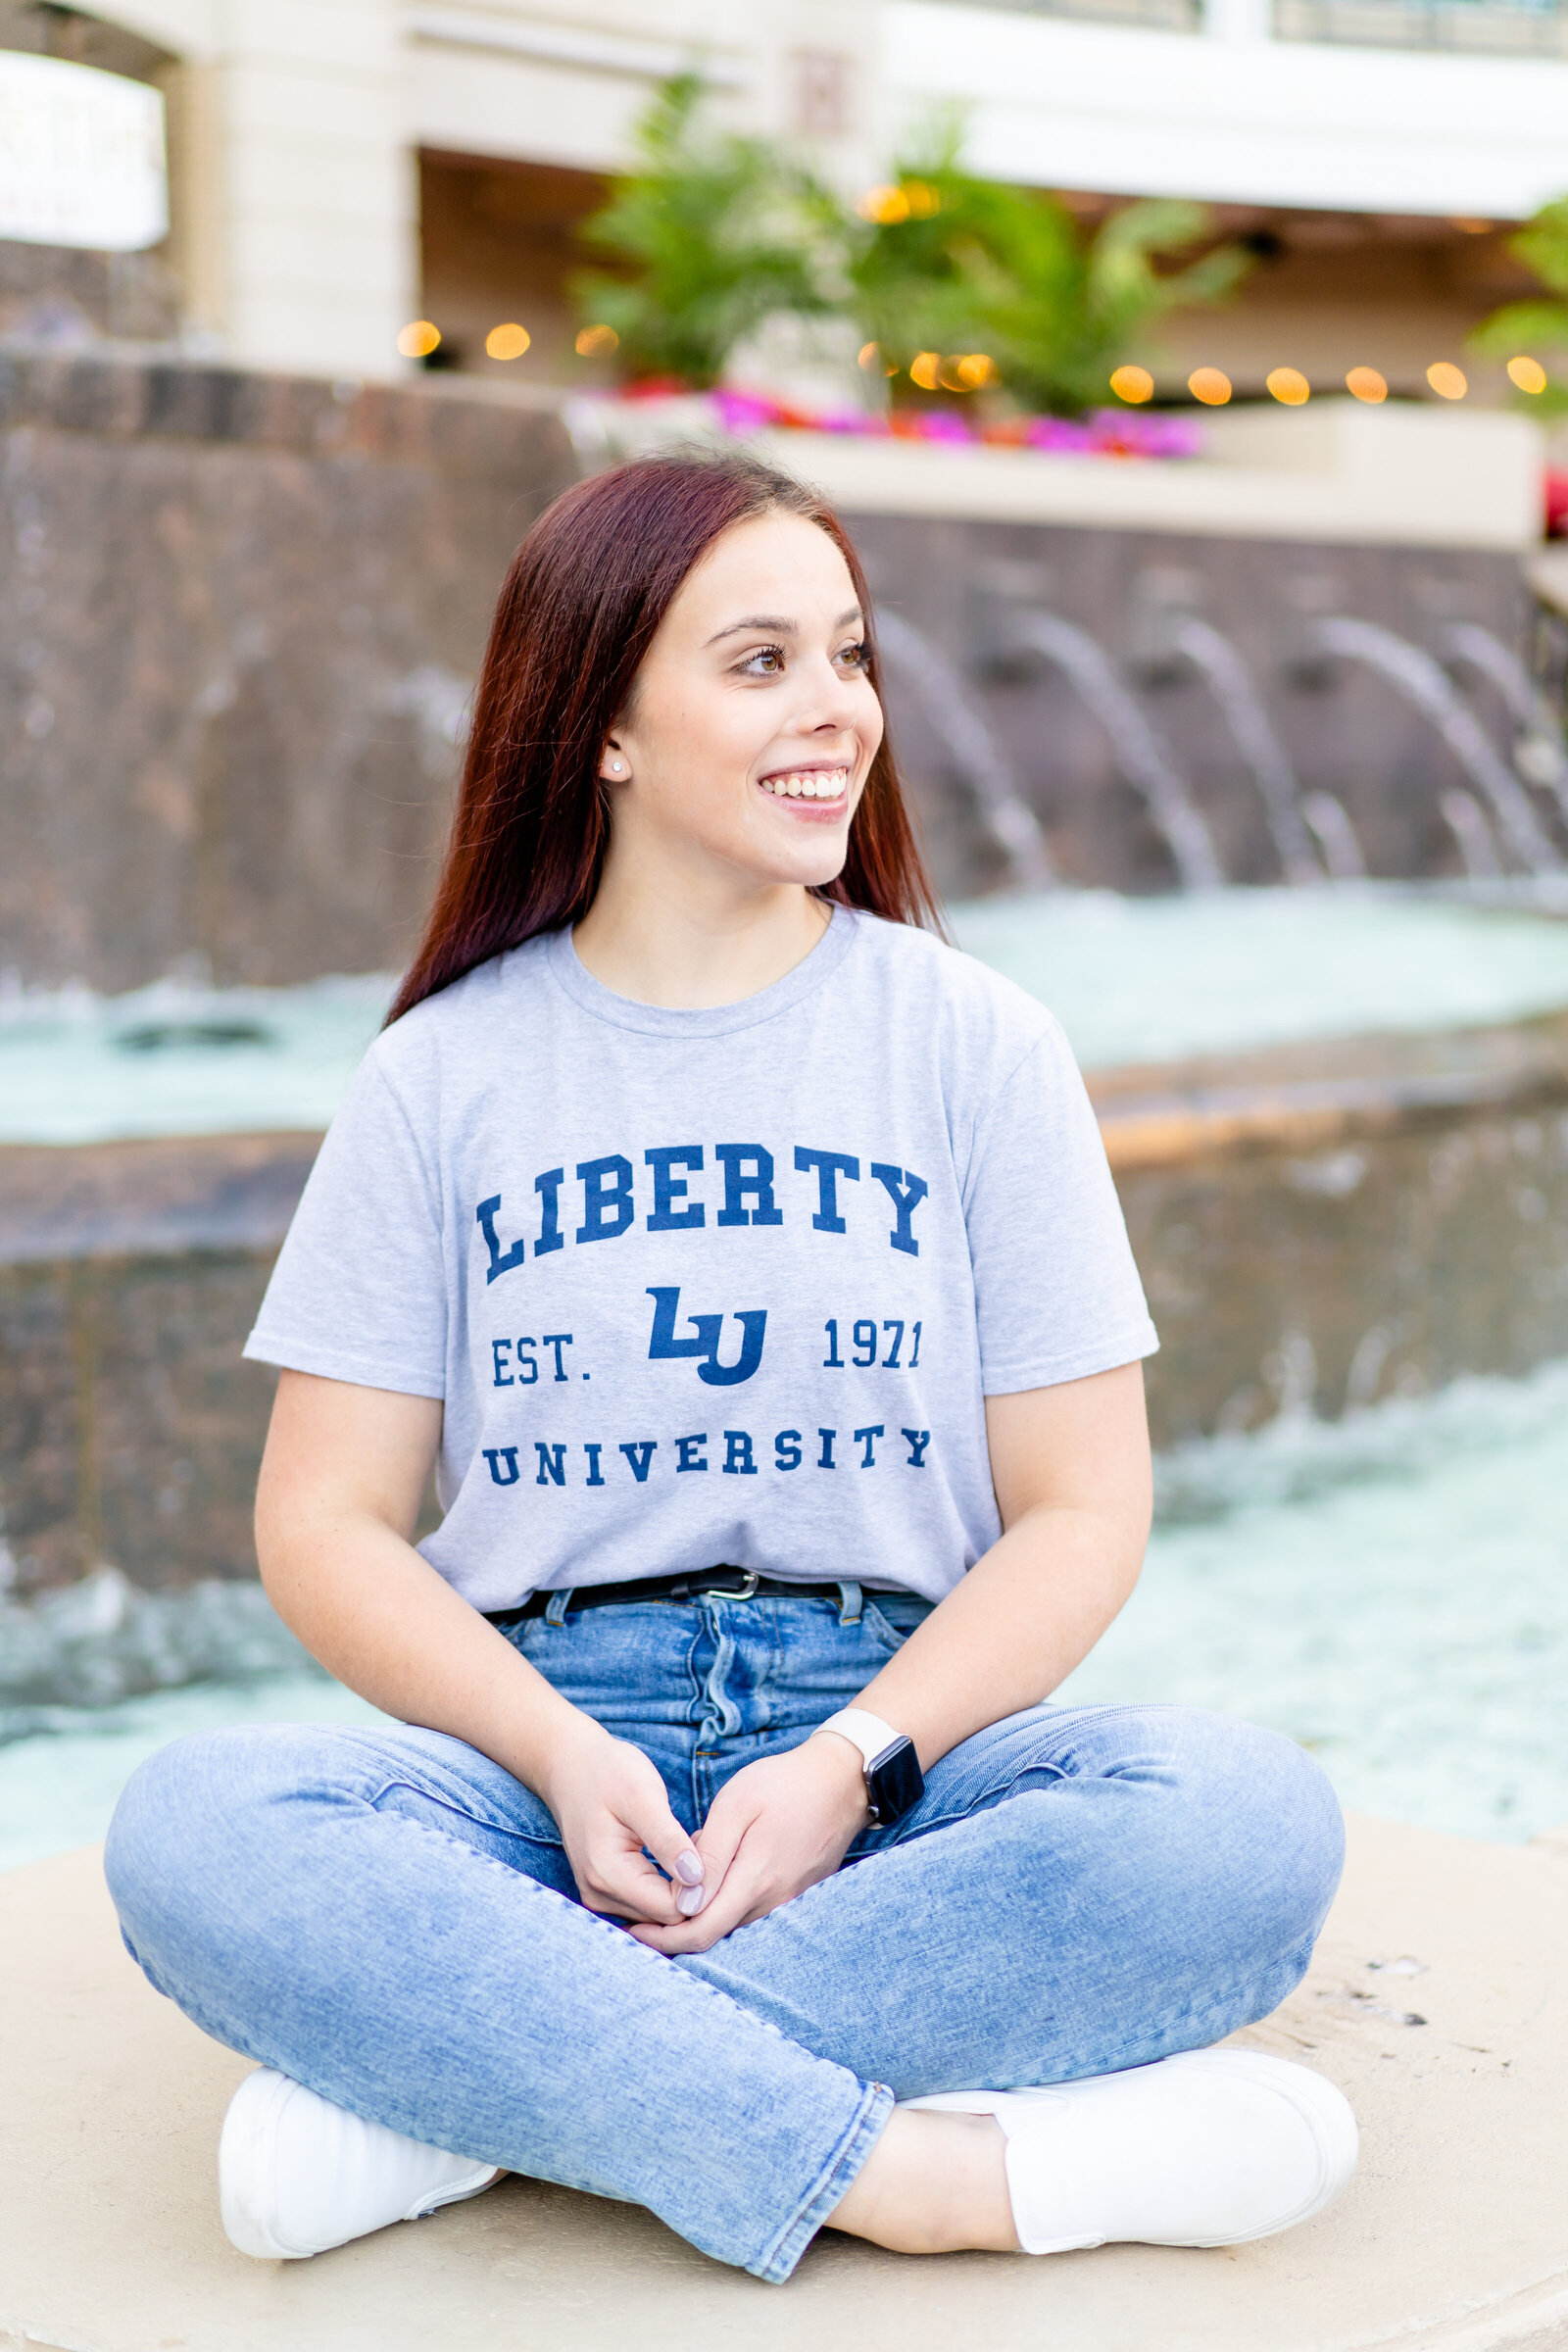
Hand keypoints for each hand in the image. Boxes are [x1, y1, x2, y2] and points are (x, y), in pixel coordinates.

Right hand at [535, 1717, 706, 1926]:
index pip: (671, 1909)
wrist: (571, 1767)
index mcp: (607, 1875)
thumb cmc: (608, 1772)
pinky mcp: (605, 1895)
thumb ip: (667, 1838)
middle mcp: (599, 1897)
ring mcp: (599, 1899)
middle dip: (690, 1886)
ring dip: (680, 1886)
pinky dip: (667, 1886)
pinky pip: (649, 1906)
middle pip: (666, 1917)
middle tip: (696, 1839)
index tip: (703, 1841)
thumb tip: (695, 1878)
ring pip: (660, 1915)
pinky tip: (673, 1855)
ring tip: (683, 1844)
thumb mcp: (642, 1795)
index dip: (698, 1882)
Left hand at [629, 1732, 869, 1954]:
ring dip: (701, 1913)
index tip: (635, 1930)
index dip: (665, 1938)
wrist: (843, 1779)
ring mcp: (789, 1899)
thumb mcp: (738, 1806)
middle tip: (640, 1916)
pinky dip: (725, 1902)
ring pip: (734, 1922)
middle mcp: (773, 1901)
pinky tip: (714, 1873)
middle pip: (717, 1933)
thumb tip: (685, 1902)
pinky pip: (753, 1909)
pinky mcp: (797, 1890)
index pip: (703, 1931)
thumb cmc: (785, 1784)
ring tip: (678, 1880)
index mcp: (755, 1881)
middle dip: (676, 1930)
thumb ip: (710, 1855)